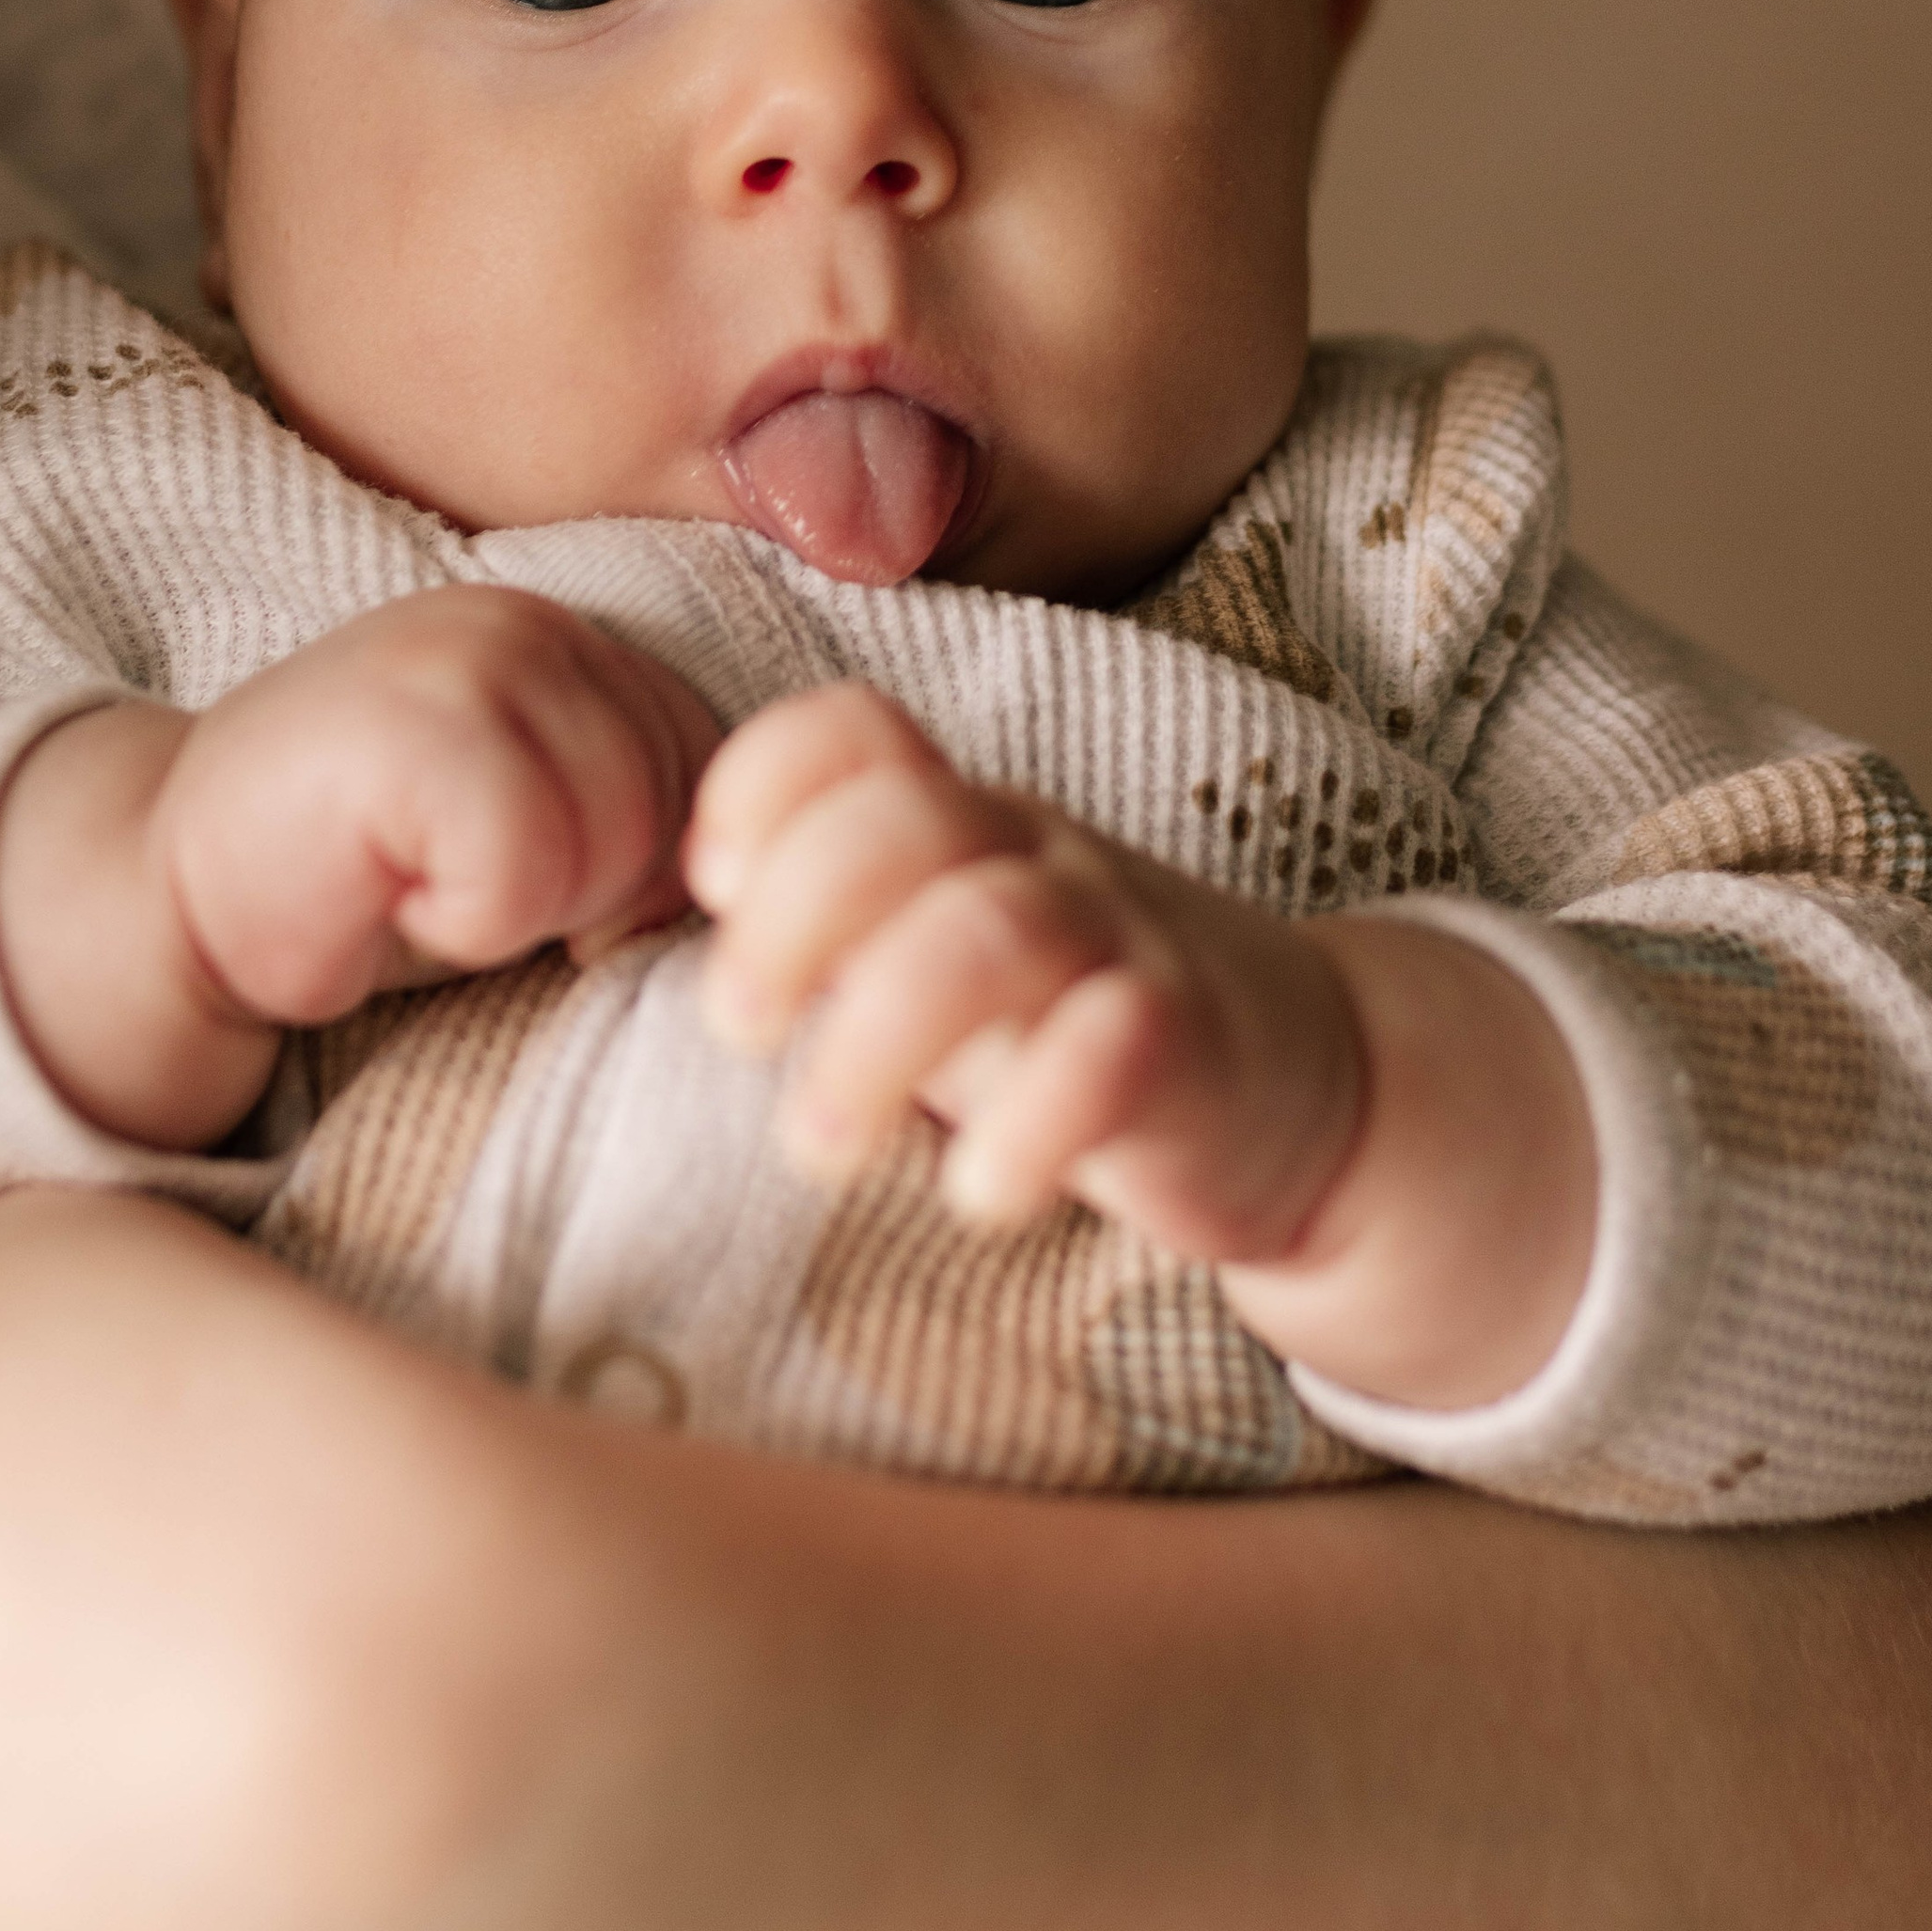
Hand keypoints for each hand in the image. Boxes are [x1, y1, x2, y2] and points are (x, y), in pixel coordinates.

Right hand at [0, 588, 717, 1152]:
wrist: (169, 891)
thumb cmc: (374, 875)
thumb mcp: (541, 821)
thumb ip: (647, 805)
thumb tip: (772, 875)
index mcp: (579, 637)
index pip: (724, 774)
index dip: (643, 869)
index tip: (521, 870)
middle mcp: (531, 621)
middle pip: (677, 812)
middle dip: (583, 891)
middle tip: (453, 876)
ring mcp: (464, 659)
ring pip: (612, 843)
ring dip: (518, 908)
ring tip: (418, 877)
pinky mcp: (408, 727)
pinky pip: (519, 875)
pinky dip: (458, 922)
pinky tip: (383, 890)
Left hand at [685, 682, 1596, 1411]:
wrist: (1300, 1082)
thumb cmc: (1066, 1022)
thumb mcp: (935, 955)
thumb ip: (819, 930)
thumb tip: (631, 934)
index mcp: (958, 823)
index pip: (853, 732)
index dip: (760, 783)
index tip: (704, 889)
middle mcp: (1033, 858)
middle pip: (905, 815)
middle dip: (793, 917)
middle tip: (734, 1033)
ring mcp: (1120, 940)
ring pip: (991, 931)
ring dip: (879, 1039)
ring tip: (818, 1149)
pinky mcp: (1192, 1044)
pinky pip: (1116, 1048)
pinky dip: (1035, 1120)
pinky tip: (981, 1198)